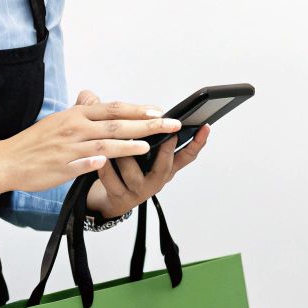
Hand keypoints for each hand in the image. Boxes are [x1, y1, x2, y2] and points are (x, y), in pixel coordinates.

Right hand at [0, 91, 179, 199]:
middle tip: (170, 124)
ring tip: (149, 145)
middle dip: (146, 124)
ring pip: (103, 144)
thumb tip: (94, 97)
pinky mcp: (61, 168)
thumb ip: (81, 110)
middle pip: (116, 124)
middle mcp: (75, 129)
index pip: (113, 108)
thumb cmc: (36, 141)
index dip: (137, 108)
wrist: (8, 160)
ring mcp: (69, 149)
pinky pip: (82, 165)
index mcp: (77, 115)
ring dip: (128, 144)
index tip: (159, 110)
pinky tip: (110, 162)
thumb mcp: (60, 119)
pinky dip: (95, 162)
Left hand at [85, 124, 210, 220]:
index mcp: (164, 167)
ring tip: (115, 141)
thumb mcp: (140, 152)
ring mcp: (139, 191)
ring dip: (124, 155)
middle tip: (167, 135)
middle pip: (166, 166)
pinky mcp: (121, 198)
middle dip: (166, 150)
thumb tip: (155, 109)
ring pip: (133, 170)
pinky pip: (111, 180)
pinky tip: (101, 158)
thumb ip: (146, 131)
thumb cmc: (124, 170)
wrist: (107, 198)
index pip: (186, 155)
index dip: (198, 142)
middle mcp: (156, 181)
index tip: (205, 127)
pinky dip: (106, 168)